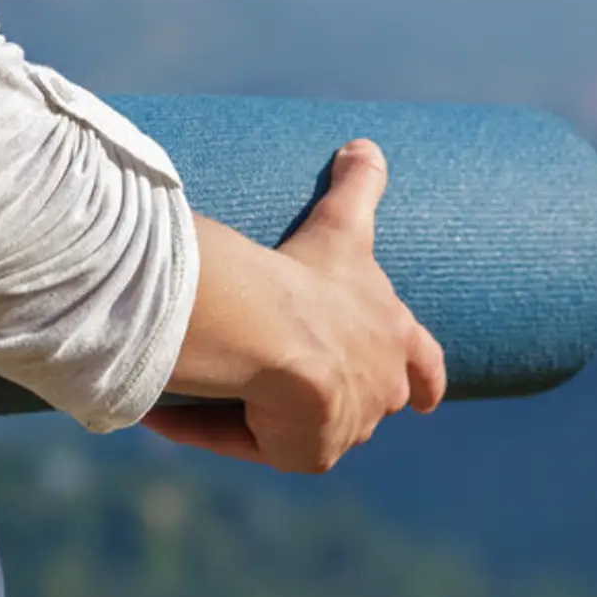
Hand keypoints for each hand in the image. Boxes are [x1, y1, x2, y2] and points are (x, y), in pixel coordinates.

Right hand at [144, 139, 446, 472]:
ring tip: (215, 387)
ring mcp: (347, 427)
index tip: (430, 400)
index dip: (427, 377)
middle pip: (366, 402)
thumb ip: (358, 185)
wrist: (285, 333)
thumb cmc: (316, 277)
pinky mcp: (308, 454)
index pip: (423, 362)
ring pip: (303, 423)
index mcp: (394, 338)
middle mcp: (379, 389)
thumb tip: (364, 142)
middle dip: (336, 396)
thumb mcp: (343, 226)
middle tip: (297, 389)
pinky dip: (211, 426)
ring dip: (265, 409)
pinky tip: (165, 416)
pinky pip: (251, 441)